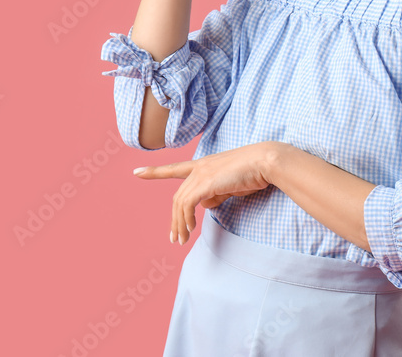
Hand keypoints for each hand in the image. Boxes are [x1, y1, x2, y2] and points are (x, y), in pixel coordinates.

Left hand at [132, 142, 275, 244]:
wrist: (264, 161)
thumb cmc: (253, 173)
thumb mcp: (231, 185)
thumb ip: (216, 193)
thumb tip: (205, 205)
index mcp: (204, 164)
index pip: (174, 168)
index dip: (155, 172)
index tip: (137, 172)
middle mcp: (199, 167)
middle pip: (177, 196)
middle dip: (173, 219)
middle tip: (174, 238)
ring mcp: (201, 173)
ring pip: (179, 202)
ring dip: (179, 224)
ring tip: (182, 240)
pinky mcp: (205, 182)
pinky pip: (187, 204)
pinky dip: (185, 219)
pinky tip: (190, 229)